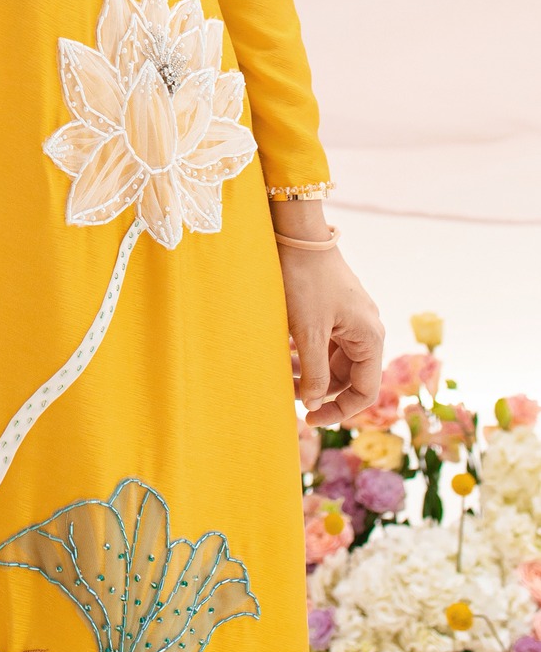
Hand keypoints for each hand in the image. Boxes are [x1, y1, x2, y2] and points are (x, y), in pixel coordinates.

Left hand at [276, 227, 384, 426]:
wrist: (297, 233)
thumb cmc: (305, 281)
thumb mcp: (308, 332)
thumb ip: (315, 373)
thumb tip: (314, 404)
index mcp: (370, 338)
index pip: (364, 391)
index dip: (338, 411)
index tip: (309, 418)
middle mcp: (367, 329)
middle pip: (347, 377)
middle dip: (318, 388)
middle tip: (286, 391)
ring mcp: (351, 318)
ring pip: (333, 359)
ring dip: (310, 371)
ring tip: (282, 373)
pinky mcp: (334, 308)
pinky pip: (325, 341)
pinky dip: (307, 351)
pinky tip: (284, 353)